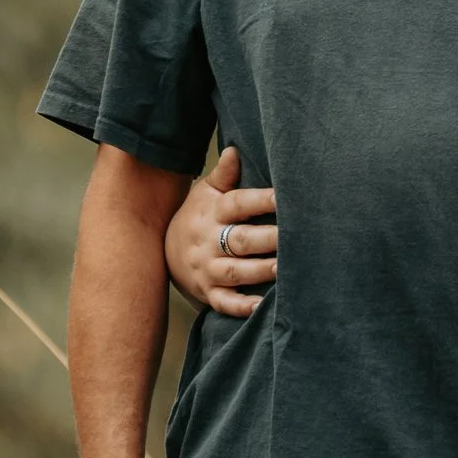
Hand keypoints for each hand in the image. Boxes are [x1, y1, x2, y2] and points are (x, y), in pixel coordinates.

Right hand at [166, 146, 276, 316]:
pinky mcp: (208, 293)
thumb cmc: (197, 217)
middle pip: (240, 240)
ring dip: (260, 271)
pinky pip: (224, 303)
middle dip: (267, 239)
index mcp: (212, 213)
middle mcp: (210, 242)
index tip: (284, 197)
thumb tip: (234, 150)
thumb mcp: (204, 194)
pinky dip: (242, 307)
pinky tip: (261, 307)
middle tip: (295, 236)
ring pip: (235, 271)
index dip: (261, 200)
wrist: (162, 253)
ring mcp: (208, 269)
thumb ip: (223, 175)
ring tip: (284, 269)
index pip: (238, 204)